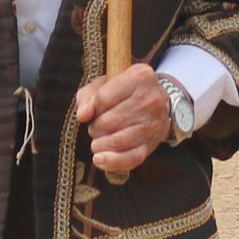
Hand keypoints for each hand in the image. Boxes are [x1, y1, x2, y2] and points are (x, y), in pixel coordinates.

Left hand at [76, 62, 178, 182]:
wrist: (155, 103)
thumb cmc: (124, 92)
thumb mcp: (104, 84)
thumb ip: (87, 96)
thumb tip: (83, 115)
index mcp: (140, 77)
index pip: (104, 98)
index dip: (92, 108)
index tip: (91, 111)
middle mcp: (151, 99)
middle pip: (109, 121)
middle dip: (96, 127)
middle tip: (98, 125)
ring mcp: (154, 123)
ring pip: (117, 140)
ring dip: (100, 143)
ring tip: (98, 140)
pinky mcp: (153, 144)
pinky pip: (131, 158)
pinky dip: (113, 161)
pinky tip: (99, 159)